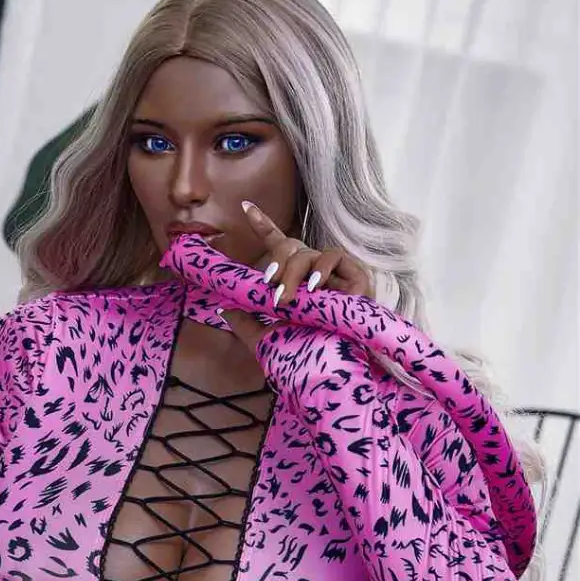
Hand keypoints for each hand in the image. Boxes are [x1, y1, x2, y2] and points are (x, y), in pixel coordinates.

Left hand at [220, 200, 373, 355]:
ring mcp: (336, 276)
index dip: (263, 226)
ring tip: (287, 298)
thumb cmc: (300, 360)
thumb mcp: (266, 340)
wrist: (327, 373)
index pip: (279, 247)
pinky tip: (314, 287)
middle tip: (270, 286)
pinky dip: (322, 268)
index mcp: (295, 283)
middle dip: (277, 262)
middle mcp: (314, 275)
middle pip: (292, 247)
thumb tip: (224, 309)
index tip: (245, 208)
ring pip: (309, 252)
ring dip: (293, 272)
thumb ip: (246, 323)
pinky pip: (335, 256)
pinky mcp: (357, 278)